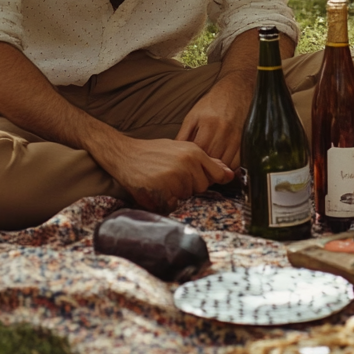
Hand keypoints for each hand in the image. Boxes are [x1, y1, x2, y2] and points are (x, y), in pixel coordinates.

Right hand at [105, 137, 232, 212]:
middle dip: (191, 186)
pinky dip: (165, 202)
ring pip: (186, 196)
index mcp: (194, 152)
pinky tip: (156, 189)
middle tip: (173, 177)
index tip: (208, 181)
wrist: (124, 154)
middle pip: (202, 187)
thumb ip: (205, 161)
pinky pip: (172, 205)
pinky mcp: (162, 190)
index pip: (217, 174)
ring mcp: (175, 177)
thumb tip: (229, 173)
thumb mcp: (181, 149)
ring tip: (162, 181)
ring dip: (176, 194)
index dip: (213, 179)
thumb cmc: (154, 152)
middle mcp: (187, 163)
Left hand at [175, 68, 254, 168]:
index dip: (192, 163)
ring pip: (225, 163)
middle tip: (197, 172)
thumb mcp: (194, 115)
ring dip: (217, 169)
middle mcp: (223, 131)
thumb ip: (184, 134)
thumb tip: (175, 152)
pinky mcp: (246, 139)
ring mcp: (236, 136)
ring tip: (209, 170)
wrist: (238, 88)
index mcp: (207, 124)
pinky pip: (238, 161)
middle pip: (212, 160)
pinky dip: (231, 167)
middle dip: (204, 167)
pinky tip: (224, 166)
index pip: (198, 153)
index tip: (188, 167)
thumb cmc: (213, 102)